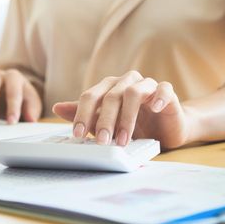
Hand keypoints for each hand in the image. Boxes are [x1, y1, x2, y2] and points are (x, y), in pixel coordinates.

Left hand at [52, 71, 193, 148]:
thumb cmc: (134, 124)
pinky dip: (159, 97)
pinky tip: (156, 109)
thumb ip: (85, 115)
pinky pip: (164, 89)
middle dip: (104, 120)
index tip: (77, 134)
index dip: (82, 114)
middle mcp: (126, 82)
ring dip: (127, 118)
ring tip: (123, 140)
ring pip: (133, 92)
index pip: (91, 96)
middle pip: (111, 96)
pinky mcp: (168, 92)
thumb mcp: (106, 122)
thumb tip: (57, 108)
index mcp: (109, 87)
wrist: (165, 128)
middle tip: (102, 141)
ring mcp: (147, 85)